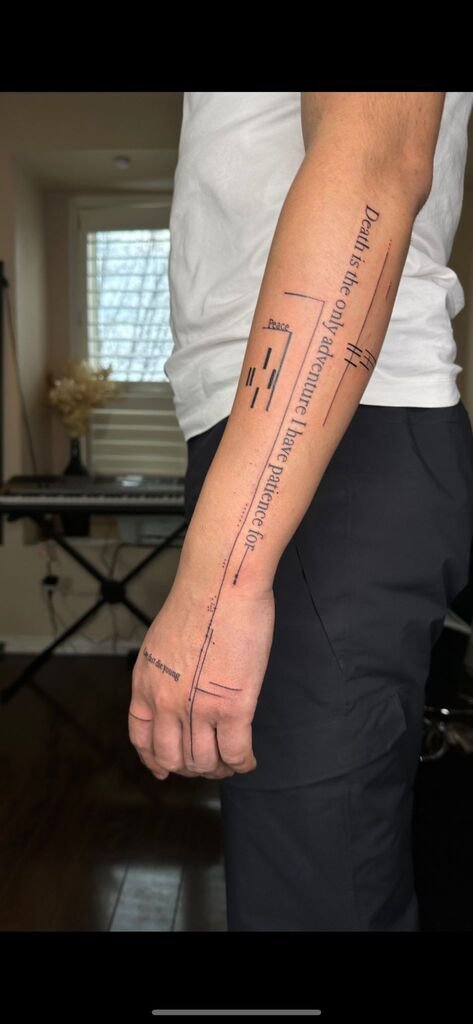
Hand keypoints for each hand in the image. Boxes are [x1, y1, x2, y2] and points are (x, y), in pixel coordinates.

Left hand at [128, 576, 274, 780]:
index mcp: (146, 684)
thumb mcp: (161, 642)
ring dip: (218, 768)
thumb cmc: (200, 600)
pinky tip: (248, 760)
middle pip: (173, 758)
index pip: (142, 738)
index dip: (154, 760)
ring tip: (230, 760)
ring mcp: (198, 708)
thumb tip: (176, 690)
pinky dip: (242, 763)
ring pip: (205, 762)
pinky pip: (236, 754)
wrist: (221, 583)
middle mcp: (166, 702)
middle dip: (190, 768)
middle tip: (207, 764)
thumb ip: (163, 672)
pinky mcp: (233, 708)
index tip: (164, 769)